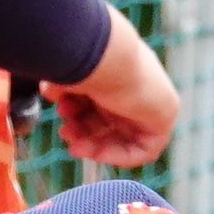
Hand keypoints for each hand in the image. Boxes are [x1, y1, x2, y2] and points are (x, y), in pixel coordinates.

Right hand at [44, 10, 178, 167]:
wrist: (107, 57)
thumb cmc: (85, 60)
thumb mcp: (68, 74)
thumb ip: (63, 84)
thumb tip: (50, 90)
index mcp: (118, 69)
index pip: (100, 100)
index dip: (78, 112)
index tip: (61, 114)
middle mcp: (135, 85)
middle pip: (108, 120)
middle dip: (81, 130)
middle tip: (64, 133)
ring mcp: (150, 100)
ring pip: (121, 135)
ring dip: (92, 144)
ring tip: (73, 141)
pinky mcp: (163, 117)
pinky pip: (144, 149)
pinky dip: (118, 155)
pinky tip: (95, 153)